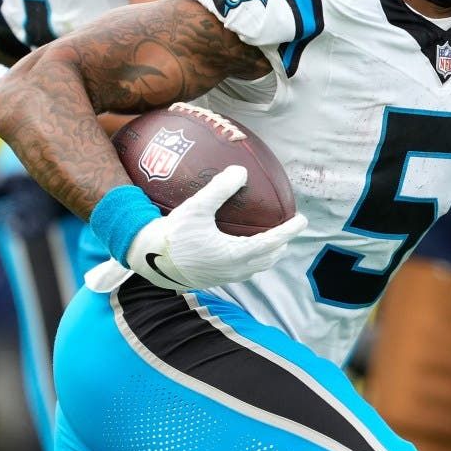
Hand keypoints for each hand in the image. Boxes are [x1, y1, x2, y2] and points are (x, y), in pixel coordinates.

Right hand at [126, 165, 308, 290]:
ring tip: (272, 241)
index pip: (271, 242)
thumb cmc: (172, 233)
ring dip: (267, 254)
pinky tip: (241, 249)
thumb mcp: (196, 207)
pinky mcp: (212, 279)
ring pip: (255, 267)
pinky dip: (251, 260)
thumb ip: (219, 189)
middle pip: (267, 258)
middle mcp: (233, 269)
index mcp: (234, 254)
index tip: (302, 220)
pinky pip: (241, 271)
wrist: (148, 260)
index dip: (289, 231)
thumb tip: (241, 171)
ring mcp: (223, 277)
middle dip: (281, 244)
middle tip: (289, 229)